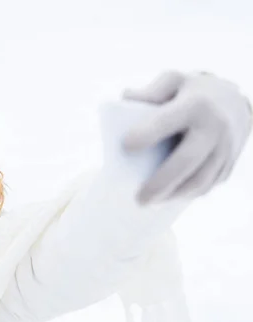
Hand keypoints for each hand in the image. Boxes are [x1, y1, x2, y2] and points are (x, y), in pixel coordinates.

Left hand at [123, 71, 251, 203]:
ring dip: (173, 195)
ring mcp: (225, 148)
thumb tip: (126, 100)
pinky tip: (166, 198)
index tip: (126, 146)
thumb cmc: (191, 92)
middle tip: (138, 198)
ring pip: (200, 180)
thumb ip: (150, 91)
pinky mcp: (229, 164)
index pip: (168, 120)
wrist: (233, 101)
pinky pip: (207, 185)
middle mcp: (214, 127)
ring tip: (148, 202)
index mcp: (196, 104)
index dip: (148, 133)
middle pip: (187, 161)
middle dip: (161, 182)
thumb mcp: (172, 81)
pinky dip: (186, 195)